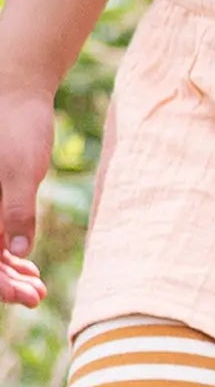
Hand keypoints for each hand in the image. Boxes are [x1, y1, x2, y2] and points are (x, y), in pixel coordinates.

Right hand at [0, 83, 52, 308]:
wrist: (17, 89)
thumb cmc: (16, 126)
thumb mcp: (21, 170)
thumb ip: (16, 212)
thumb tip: (16, 254)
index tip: (23, 297)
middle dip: (4, 282)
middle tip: (37, 296)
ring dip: (6, 272)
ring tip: (37, 289)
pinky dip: (7, 253)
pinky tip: (28, 265)